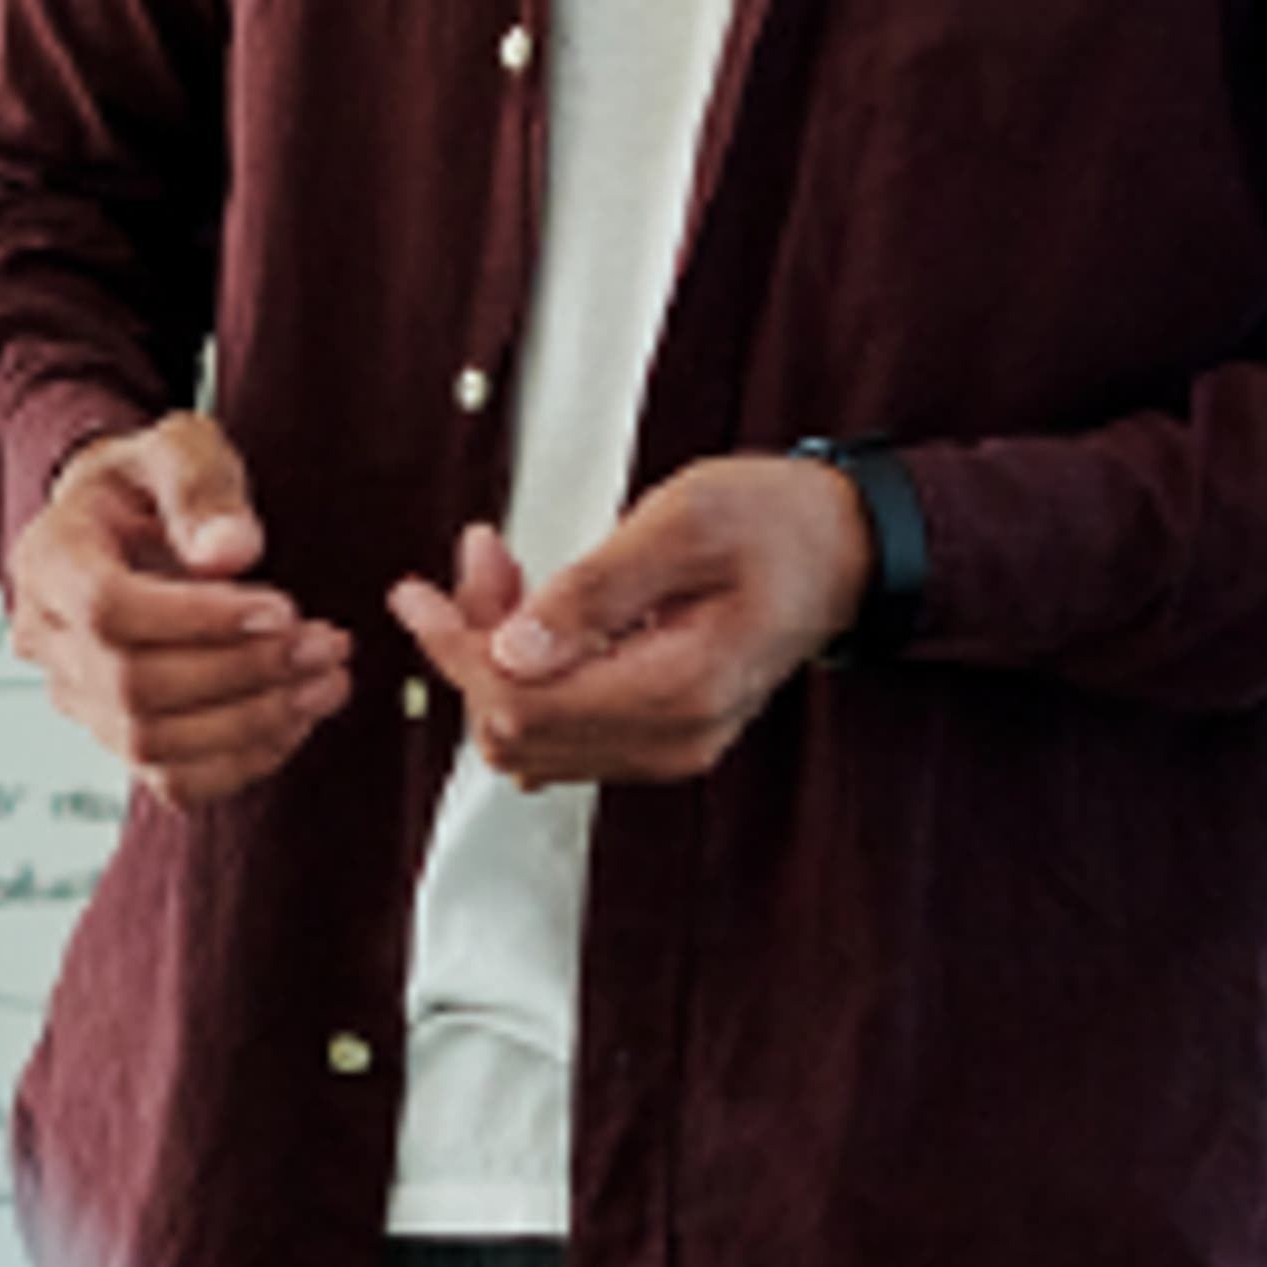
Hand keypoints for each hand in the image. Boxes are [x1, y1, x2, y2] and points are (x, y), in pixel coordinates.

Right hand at [5, 412, 350, 803]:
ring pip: (151, 744)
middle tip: (326, 644)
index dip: (199, 620)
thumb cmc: (154, 480)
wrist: (126, 521)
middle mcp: (47, 637)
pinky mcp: (114, 735)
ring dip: (252, 721)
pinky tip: (298, 718)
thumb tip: (231, 552)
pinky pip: (172, 778)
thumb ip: (202, 488)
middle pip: (133, 686)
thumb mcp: (179, 447)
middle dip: (243, 672)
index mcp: (50, 558)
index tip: (282, 607)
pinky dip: (243, 760)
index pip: (108, 609)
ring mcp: (74, 696)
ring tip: (328, 680)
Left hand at [389, 458, 869, 789]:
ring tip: (499, 570)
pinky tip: (531, 611)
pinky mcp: (663, 731)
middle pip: (517, 728)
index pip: (523, 704)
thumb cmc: (778, 523)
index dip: (457, 650)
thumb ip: (594, 590)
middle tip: (478, 558)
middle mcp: (672, 738)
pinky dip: (531, 671)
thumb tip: (512, 650)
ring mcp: (669, 744)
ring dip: (497, 656)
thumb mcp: (683, 524)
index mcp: (678, 690)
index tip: (419, 594)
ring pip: (535, 733)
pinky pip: (568, 725)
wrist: (846, 548)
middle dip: (474, 645)